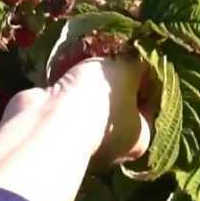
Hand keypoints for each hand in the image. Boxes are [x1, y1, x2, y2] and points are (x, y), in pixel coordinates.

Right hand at [0, 57, 151, 200]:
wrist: (48, 120)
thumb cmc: (99, 100)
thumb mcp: (127, 71)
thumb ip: (137, 64)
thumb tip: (139, 58)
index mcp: (139, 139)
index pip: (151, 104)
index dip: (147, 77)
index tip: (139, 55)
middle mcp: (113, 148)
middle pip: (121, 104)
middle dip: (115, 79)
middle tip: (113, 53)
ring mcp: (83, 140)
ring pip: (92, 105)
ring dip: (89, 83)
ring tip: (88, 54)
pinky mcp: (56, 131)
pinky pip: (68, 105)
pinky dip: (68, 88)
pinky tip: (66, 65)